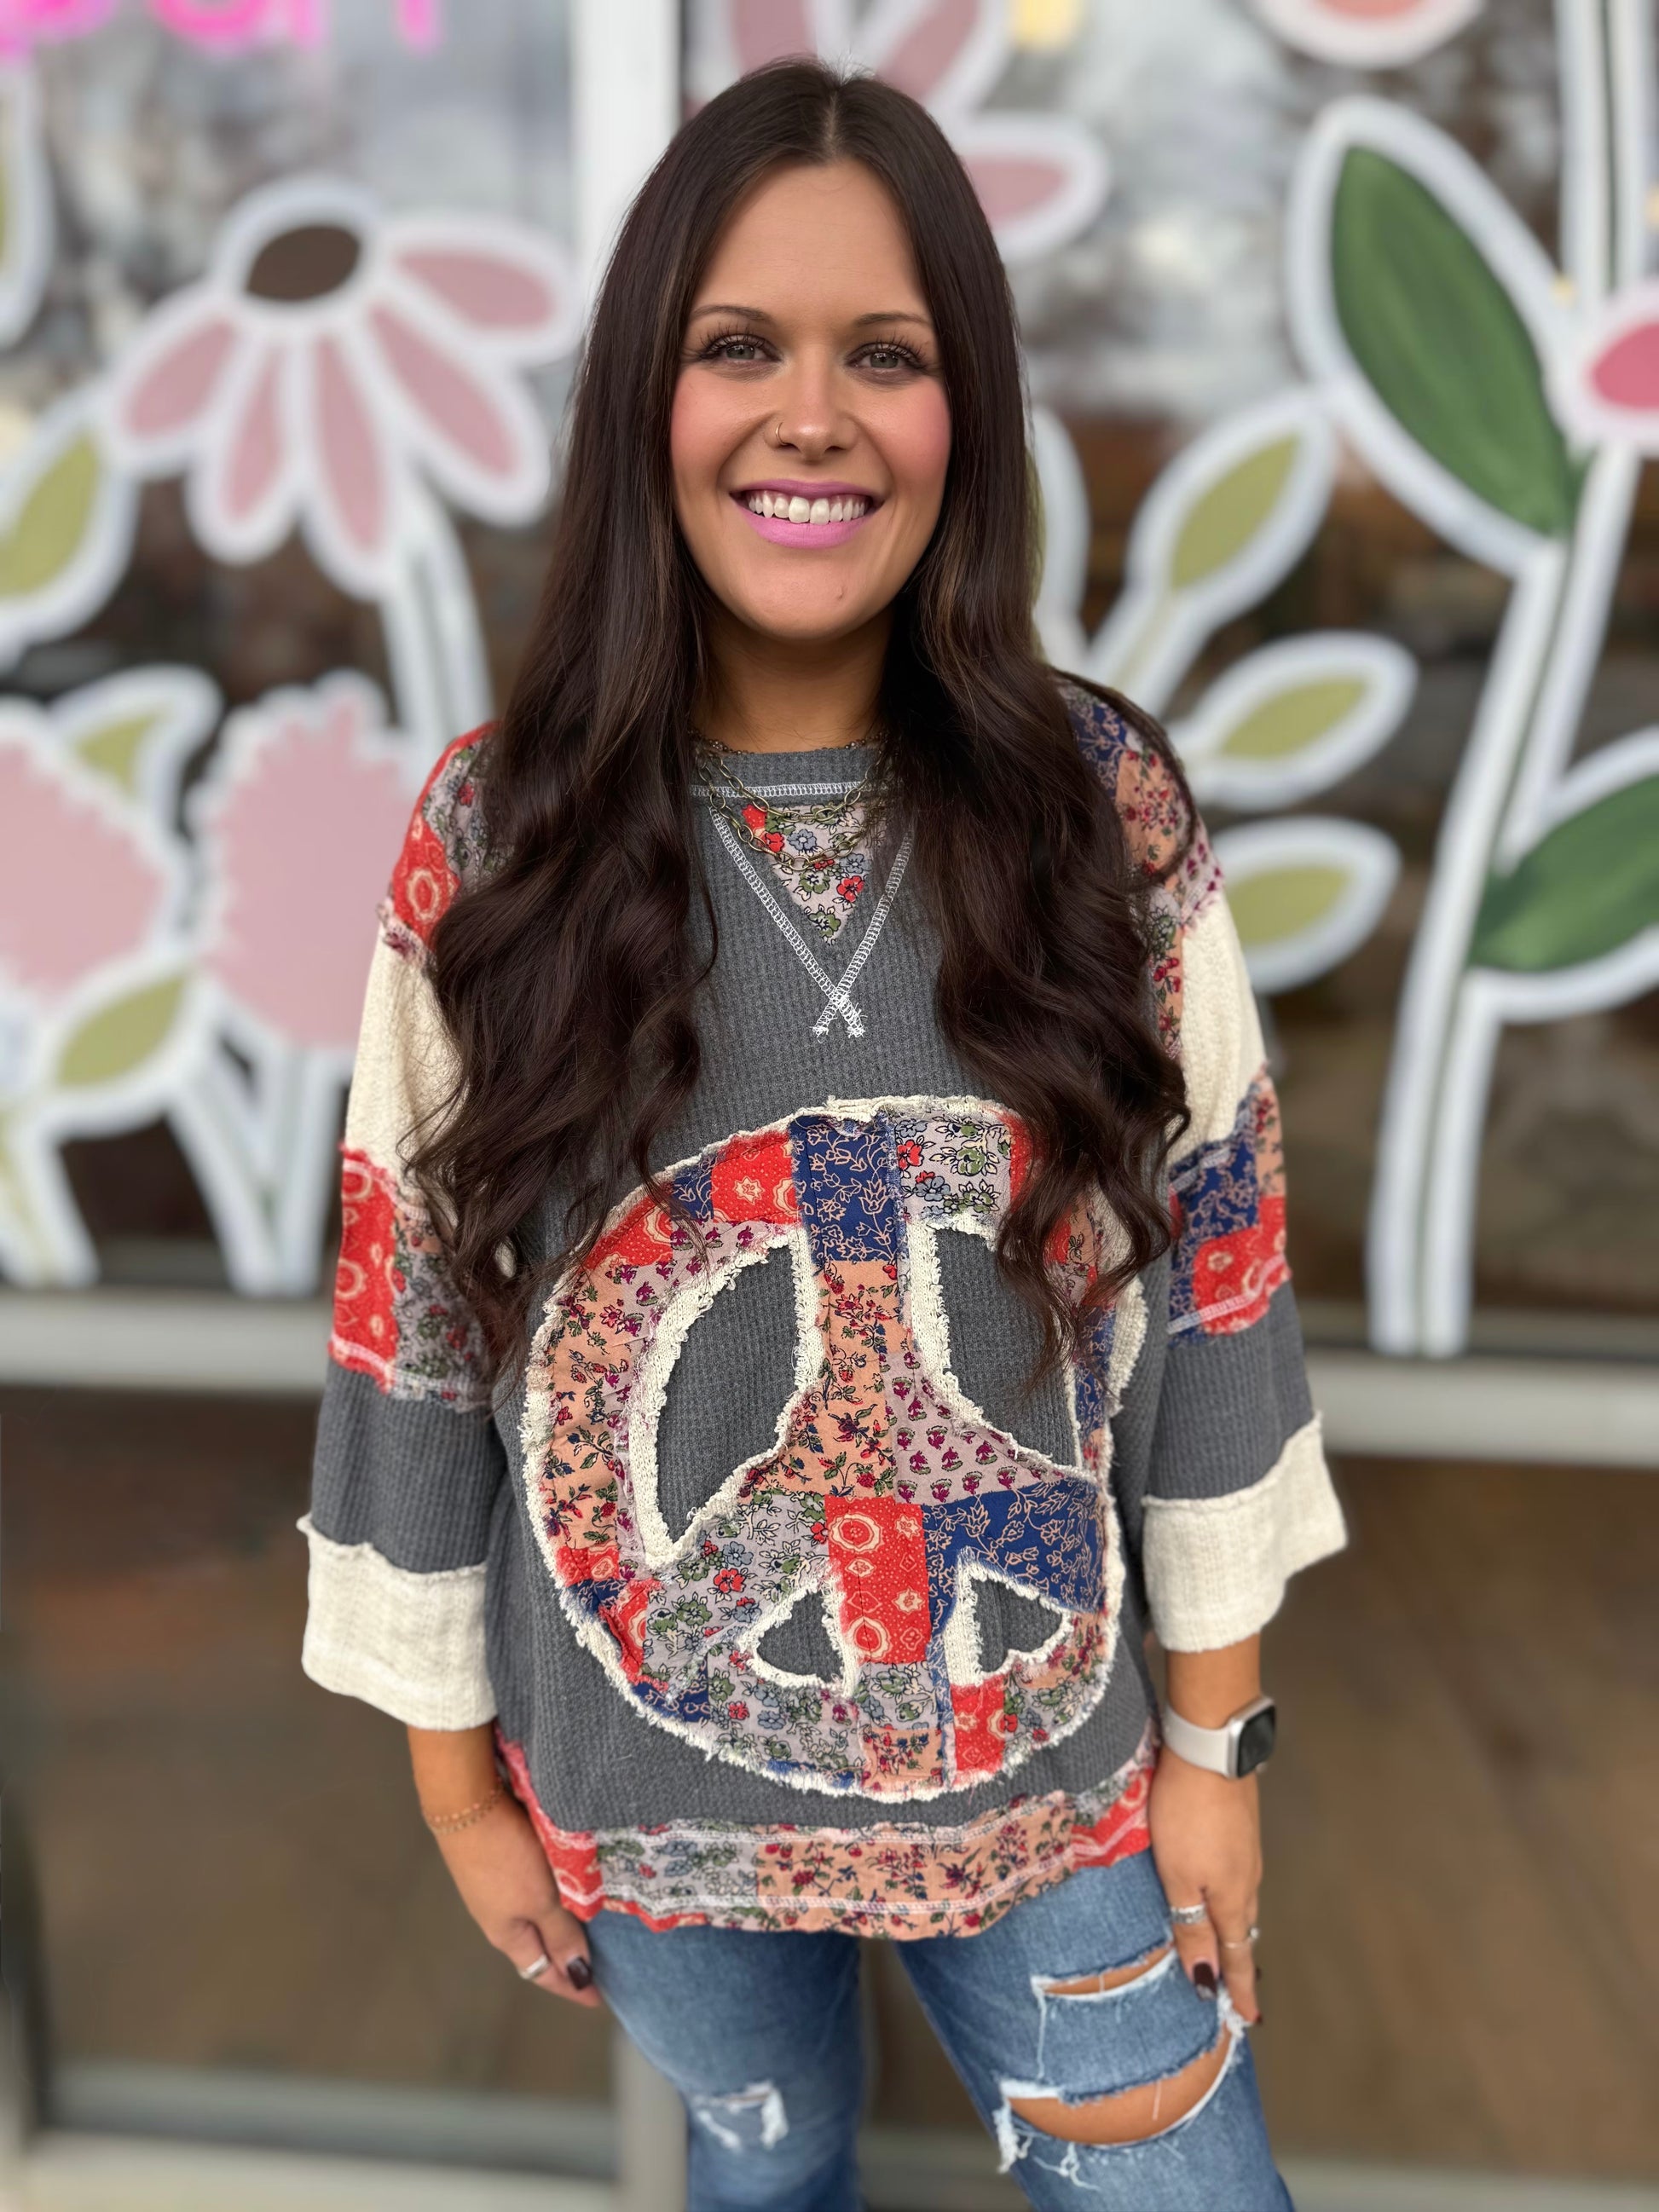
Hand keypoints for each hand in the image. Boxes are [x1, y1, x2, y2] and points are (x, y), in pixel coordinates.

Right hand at [434, 1798, 601, 2008]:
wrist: (466, 1804)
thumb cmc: (506, 1856)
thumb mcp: (540, 1899)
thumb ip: (560, 1933)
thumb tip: (578, 1974)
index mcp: (508, 1935)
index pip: (544, 1973)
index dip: (571, 1986)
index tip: (598, 1999)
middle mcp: (499, 1917)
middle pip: (535, 1950)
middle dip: (563, 1962)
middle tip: (596, 1968)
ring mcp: (495, 1890)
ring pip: (532, 1922)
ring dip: (557, 1931)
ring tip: (586, 1932)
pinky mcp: (497, 1863)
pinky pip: (528, 1896)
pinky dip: (549, 1904)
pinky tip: (563, 1893)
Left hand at [1147, 1744, 1261, 2024]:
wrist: (1211, 1752)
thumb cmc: (1186, 1817)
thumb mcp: (1178, 1876)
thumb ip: (1191, 1927)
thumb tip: (1205, 1980)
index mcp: (1230, 1899)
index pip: (1236, 1957)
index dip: (1240, 1990)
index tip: (1248, 2020)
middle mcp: (1247, 1880)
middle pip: (1242, 1932)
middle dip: (1238, 1965)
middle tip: (1236, 1994)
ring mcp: (1247, 1852)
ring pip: (1243, 1904)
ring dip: (1236, 1933)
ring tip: (1228, 1954)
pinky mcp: (1242, 1829)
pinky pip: (1240, 1879)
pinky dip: (1233, 1901)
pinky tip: (1223, 1897)